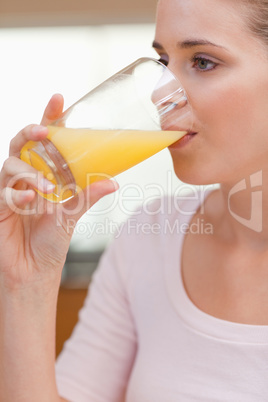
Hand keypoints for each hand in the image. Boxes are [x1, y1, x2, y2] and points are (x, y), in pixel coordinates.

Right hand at [0, 94, 117, 291]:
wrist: (34, 270)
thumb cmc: (51, 241)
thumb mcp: (73, 214)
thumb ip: (88, 195)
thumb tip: (113, 181)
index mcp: (44, 176)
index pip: (44, 141)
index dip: (49, 118)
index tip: (59, 99)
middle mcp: (26, 179)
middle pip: (21, 144)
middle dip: (30, 132)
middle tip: (43, 130)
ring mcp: (10, 190)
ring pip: (11, 165)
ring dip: (29, 172)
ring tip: (46, 188)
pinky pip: (4, 191)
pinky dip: (17, 193)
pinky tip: (29, 202)